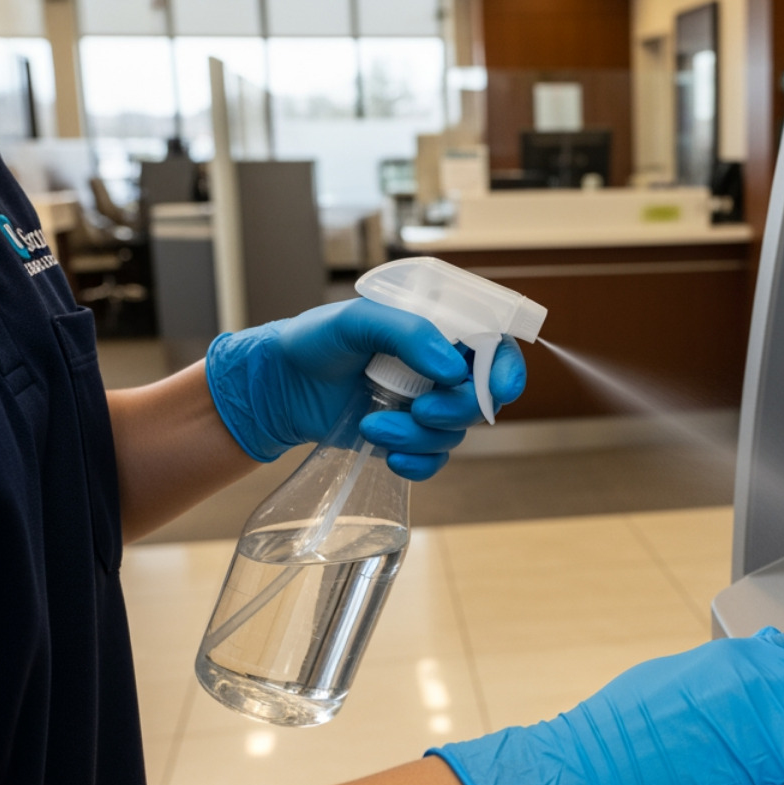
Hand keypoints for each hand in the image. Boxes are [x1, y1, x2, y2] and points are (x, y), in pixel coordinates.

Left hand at [205, 299, 527, 477]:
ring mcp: (425, 407)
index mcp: (439, 332)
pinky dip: (417, 464)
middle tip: (421, 408)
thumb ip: (408, 333)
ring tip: (373, 425)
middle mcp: (440, 370)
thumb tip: (451, 369)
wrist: (277, 387)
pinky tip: (388, 456)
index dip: (506, 371)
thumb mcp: (357, 320)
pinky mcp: (408, 440)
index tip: (496, 391)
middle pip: (481, 399)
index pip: (495, 348)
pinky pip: (434, 461)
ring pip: (454, 433)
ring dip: (419, 437)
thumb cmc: (314, 340)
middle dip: (456, 410)